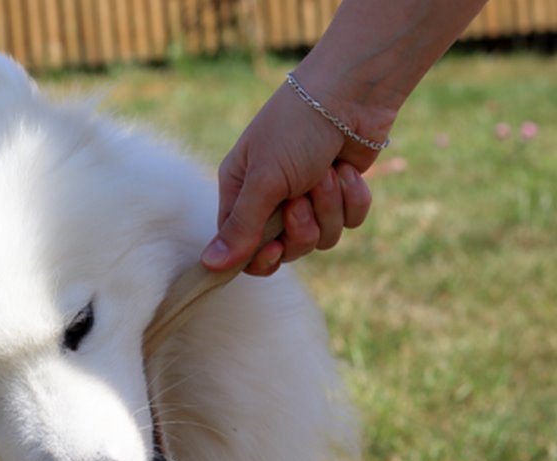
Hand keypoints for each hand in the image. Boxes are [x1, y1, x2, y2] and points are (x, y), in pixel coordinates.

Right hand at [202, 79, 376, 275]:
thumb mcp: (263, 180)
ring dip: (329, 206)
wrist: (351, 94)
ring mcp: (309, 196)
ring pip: (322, 237)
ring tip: (326, 173)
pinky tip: (346, 170)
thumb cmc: (296, 129)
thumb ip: (240, 228)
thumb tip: (209, 266)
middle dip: (301, 227)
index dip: (260, 257)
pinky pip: (350, 221)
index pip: (241, 246)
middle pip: (287, 249)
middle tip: (301, 199)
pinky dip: (352, 198)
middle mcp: (272, 198)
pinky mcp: (341, 193)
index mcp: (241, 191)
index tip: (274, 249)